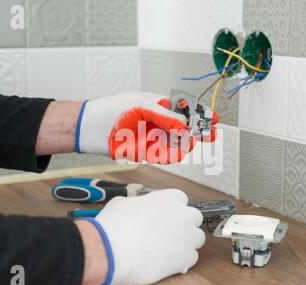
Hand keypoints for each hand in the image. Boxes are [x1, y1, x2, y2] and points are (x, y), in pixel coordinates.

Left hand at [75, 92, 217, 163]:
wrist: (92, 129)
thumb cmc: (113, 110)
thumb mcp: (141, 106)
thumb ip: (165, 116)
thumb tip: (185, 124)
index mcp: (161, 106)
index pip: (186, 110)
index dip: (201, 114)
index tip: (213, 119)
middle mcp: (161, 123)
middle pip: (187, 129)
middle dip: (199, 132)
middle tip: (209, 134)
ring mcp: (156, 138)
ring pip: (179, 144)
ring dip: (186, 145)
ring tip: (187, 142)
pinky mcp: (149, 153)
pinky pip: (166, 156)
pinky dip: (172, 155)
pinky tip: (174, 152)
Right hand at [82, 189, 205, 284]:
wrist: (111, 251)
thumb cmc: (113, 226)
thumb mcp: (122, 203)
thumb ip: (137, 204)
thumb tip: (135, 209)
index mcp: (167, 198)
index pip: (181, 198)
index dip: (172, 208)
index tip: (165, 215)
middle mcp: (181, 215)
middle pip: (195, 217)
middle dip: (185, 223)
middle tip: (169, 232)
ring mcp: (186, 237)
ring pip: (198, 238)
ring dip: (187, 242)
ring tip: (170, 249)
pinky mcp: (185, 259)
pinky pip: (192, 258)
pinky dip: (183, 261)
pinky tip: (168, 262)